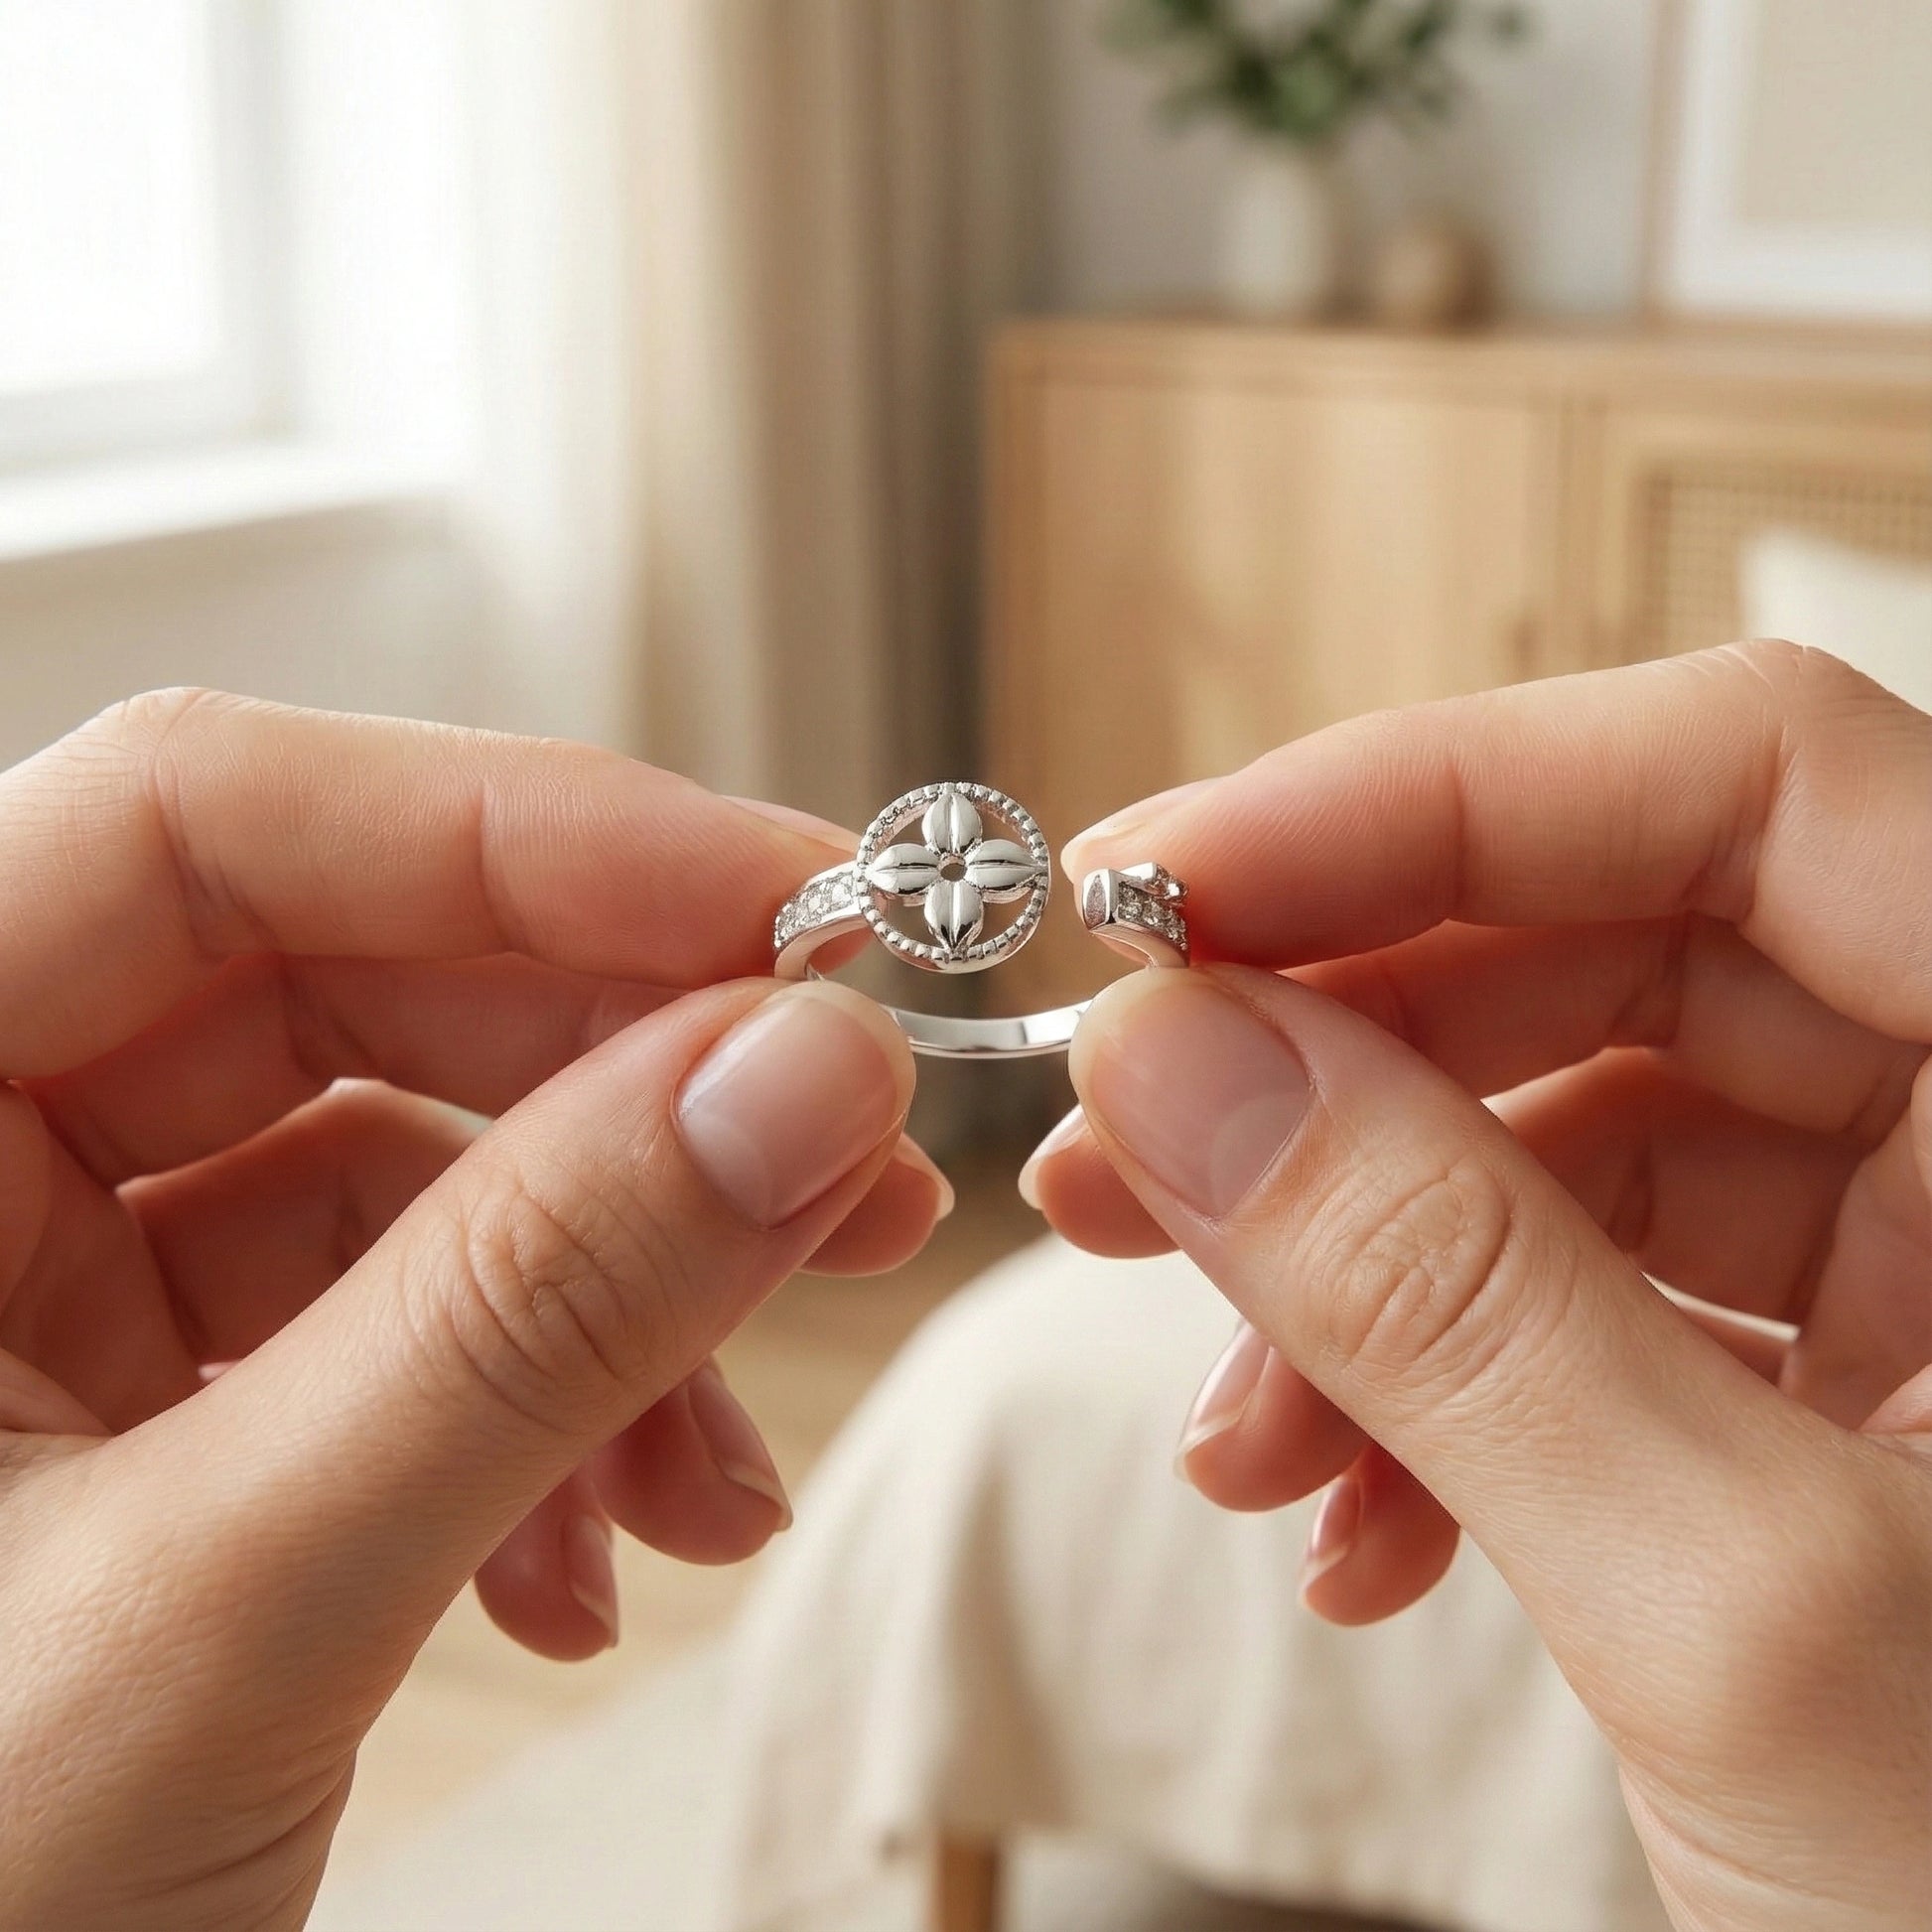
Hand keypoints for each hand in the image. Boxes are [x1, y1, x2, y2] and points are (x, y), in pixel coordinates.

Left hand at [0, 690, 941, 1929]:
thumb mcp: (215, 1615)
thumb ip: (523, 1318)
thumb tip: (806, 1074)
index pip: (200, 824)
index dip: (521, 830)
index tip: (793, 906)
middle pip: (343, 979)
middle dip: (627, 1075)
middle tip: (848, 1150)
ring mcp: (39, 1298)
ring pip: (405, 1166)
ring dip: (617, 1289)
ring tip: (729, 1460)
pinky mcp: (151, 1416)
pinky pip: (402, 1323)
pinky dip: (549, 1414)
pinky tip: (607, 1554)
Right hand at [1026, 643, 1931, 1930]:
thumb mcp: (1752, 1618)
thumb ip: (1451, 1303)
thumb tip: (1178, 1066)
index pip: (1752, 780)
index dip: (1426, 796)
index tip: (1161, 892)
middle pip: (1627, 944)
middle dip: (1339, 1053)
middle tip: (1121, 1144)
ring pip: (1582, 1129)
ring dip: (1357, 1255)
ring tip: (1219, 1413)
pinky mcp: (1864, 1381)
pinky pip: (1599, 1290)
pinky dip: (1439, 1380)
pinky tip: (1344, 1520)